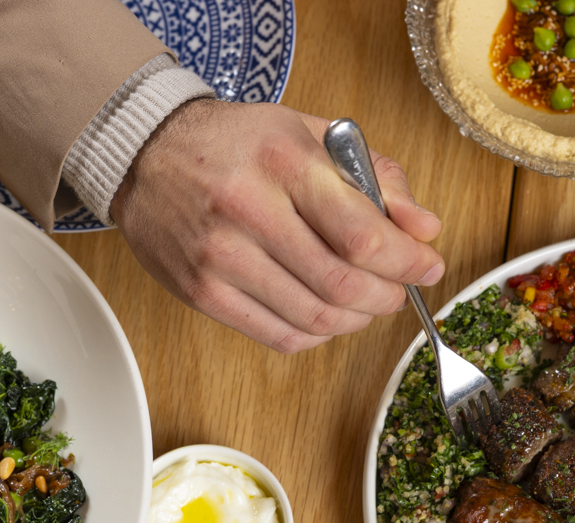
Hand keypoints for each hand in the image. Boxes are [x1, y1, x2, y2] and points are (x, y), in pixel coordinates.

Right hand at [111, 99, 444, 352]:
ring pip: (314, 318)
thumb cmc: (236, 144)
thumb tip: (425, 229)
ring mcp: (220, 257)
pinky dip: (316, 334)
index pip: (363, 235)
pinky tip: (326, 316)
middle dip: (387, 297)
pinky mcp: (202, 293)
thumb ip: (375, 177)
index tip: (428, 267)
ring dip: (355, 319)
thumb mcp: (311, 135)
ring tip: (366, 304)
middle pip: (341, 284)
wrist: (146, 155)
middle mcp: (248, 210)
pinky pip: (278, 335)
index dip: (408, 263)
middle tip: (399, 291)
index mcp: (283, 161)